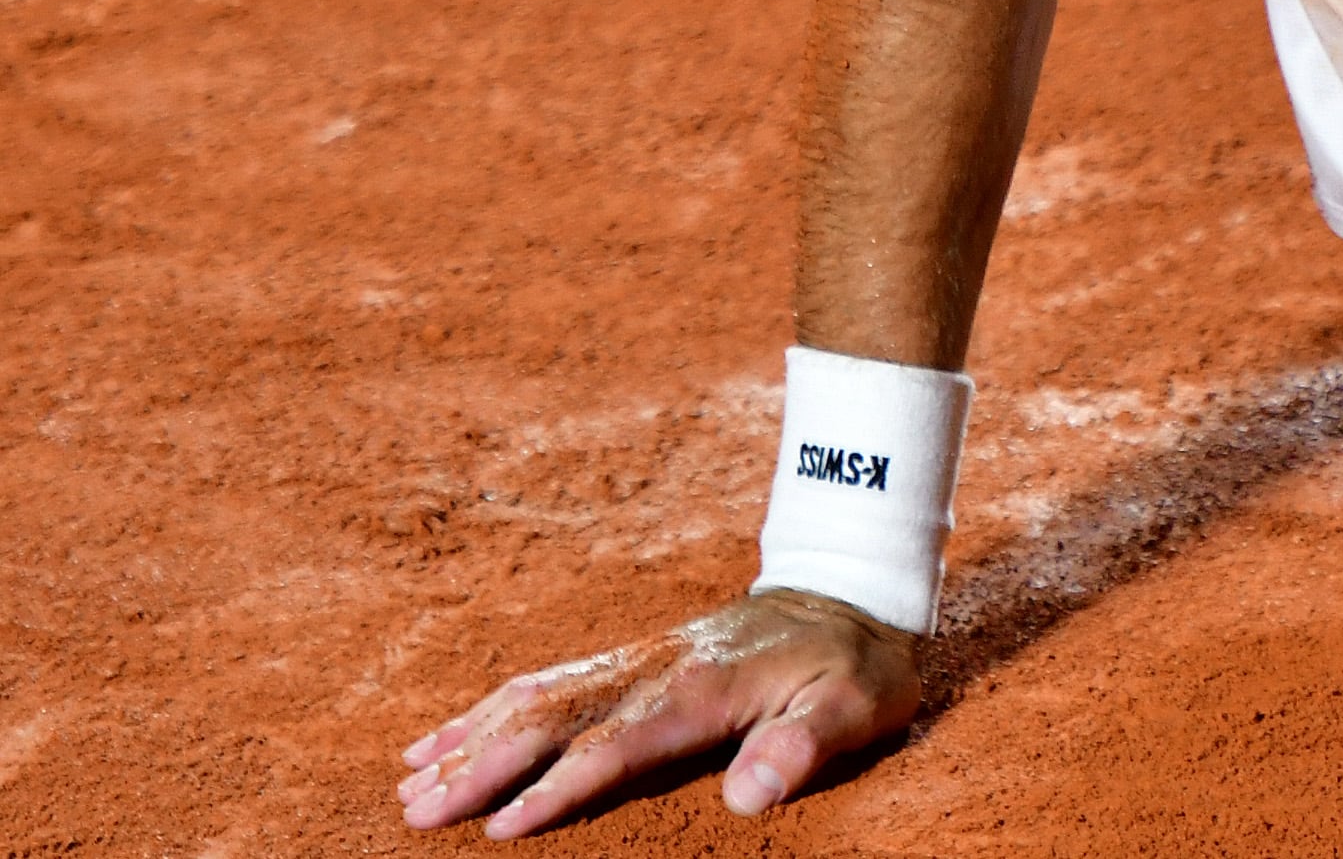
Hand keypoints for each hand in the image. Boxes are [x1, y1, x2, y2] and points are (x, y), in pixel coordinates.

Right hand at [395, 589, 917, 836]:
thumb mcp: (855, 706)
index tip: (501, 829)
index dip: (558, 788)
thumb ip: (804, 747)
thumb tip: (751, 798)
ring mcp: (636, 659)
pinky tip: (441, 736)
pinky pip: (547, 681)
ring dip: (470, 739)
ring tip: (408, 783)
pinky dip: (487, 709)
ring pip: (537, 697)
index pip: (615, 747)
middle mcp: (655, 669)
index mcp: (702, 691)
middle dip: (482, 766)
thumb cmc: (854, 664)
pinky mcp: (629, 658)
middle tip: (418, 813)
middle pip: (554, 719)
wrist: (850, 591)